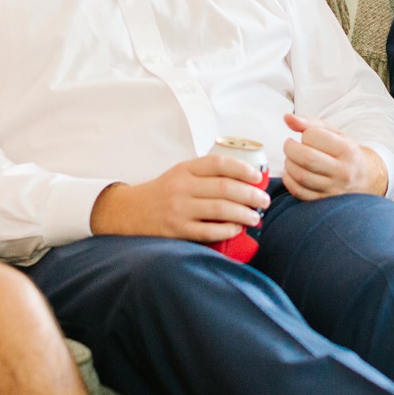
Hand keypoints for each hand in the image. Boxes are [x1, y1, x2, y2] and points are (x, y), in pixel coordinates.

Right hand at [90, 152, 268, 242]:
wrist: (129, 213)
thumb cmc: (162, 194)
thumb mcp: (179, 176)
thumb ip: (205, 176)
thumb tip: (244, 182)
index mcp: (184, 169)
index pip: (218, 163)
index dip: (242, 169)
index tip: (258, 177)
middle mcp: (181, 187)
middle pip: (224, 187)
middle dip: (250, 194)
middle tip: (264, 201)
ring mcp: (178, 209)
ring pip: (220, 209)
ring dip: (244, 213)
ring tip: (256, 217)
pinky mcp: (176, 230)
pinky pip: (208, 230)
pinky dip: (227, 230)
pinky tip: (237, 229)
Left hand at [281, 114, 386, 199]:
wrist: (362, 177)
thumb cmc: (343, 151)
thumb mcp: (333, 133)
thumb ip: (310, 123)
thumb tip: (287, 118)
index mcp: (347, 150)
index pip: (313, 137)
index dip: (304, 134)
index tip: (306, 136)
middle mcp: (342, 171)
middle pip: (306, 158)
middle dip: (290, 149)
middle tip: (289, 145)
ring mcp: (333, 189)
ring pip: (301, 176)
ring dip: (288, 164)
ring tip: (291, 158)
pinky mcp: (323, 201)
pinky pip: (299, 192)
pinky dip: (289, 180)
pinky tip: (291, 172)